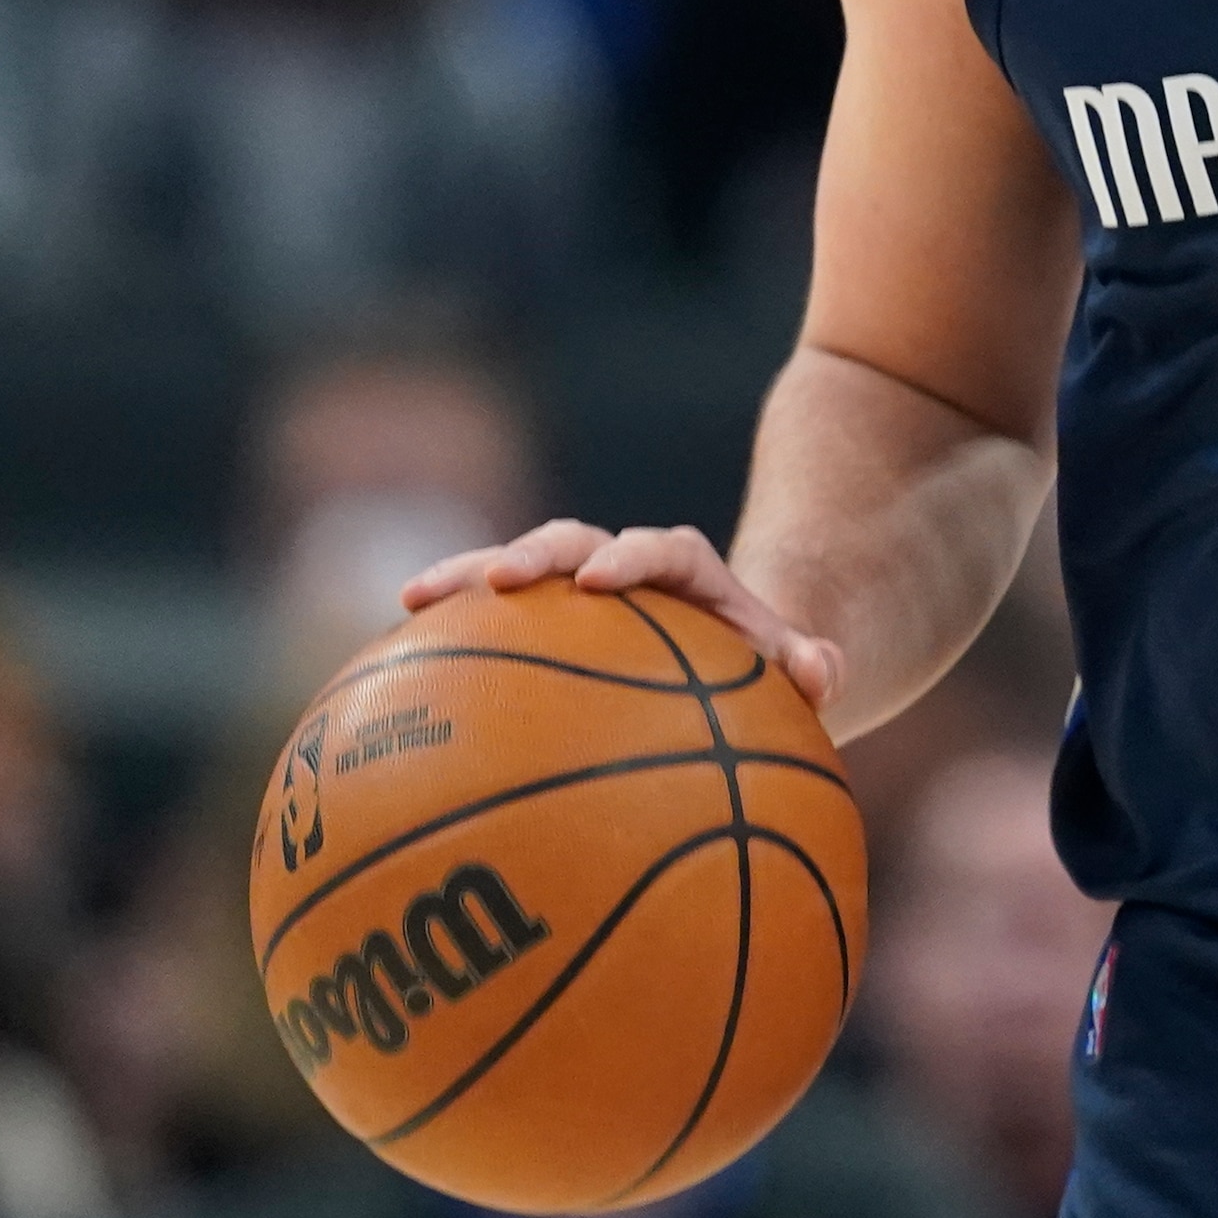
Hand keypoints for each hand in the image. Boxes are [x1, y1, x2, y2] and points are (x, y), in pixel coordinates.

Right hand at [401, 523, 841, 713]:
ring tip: (411, 596)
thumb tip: (825, 674)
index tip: (601, 580)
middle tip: (495, 579)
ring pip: (518, 572)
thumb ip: (812, 666)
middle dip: (535, 554)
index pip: (664, 550)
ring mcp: (574, 595)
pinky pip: (492, 626)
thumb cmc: (761, 670)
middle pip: (576, 543)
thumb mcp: (794, 669)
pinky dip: (449, 636)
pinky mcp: (542, 622)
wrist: (732, 662)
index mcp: (687, 575)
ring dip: (468, 577)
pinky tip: (392, 670)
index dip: (633, 557)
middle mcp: (624, 571)